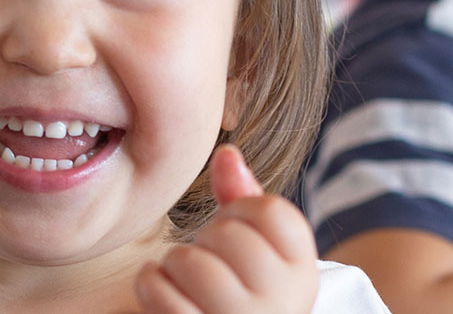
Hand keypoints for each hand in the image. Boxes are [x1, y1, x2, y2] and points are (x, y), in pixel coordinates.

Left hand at [138, 145, 319, 313]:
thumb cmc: (245, 296)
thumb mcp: (260, 253)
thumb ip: (245, 200)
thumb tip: (226, 153)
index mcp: (302, 272)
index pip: (271, 211)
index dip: (241, 209)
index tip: (237, 229)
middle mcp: (280, 300)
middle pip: (227, 234)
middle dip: (205, 238)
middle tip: (208, 258)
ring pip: (190, 261)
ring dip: (175, 262)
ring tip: (185, 276)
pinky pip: (160, 293)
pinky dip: (150, 283)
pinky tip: (161, 288)